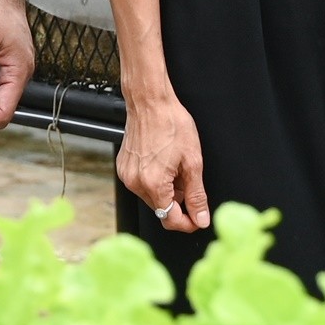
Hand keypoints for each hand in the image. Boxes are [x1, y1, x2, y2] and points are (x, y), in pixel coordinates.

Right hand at [116, 89, 209, 231]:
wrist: (150, 102)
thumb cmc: (171, 123)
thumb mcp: (192, 161)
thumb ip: (197, 195)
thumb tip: (201, 218)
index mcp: (153, 184)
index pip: (170, 220)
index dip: (188, 223)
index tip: (198, 218)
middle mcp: (136, 183)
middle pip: (161, 209)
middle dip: (178, 201)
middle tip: (188, 178)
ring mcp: (127, 175)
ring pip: (152, 197)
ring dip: (167, 190)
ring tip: (175, 166)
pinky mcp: (124, 167)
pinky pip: (142, 183)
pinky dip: (155, 180)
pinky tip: (163, 162)